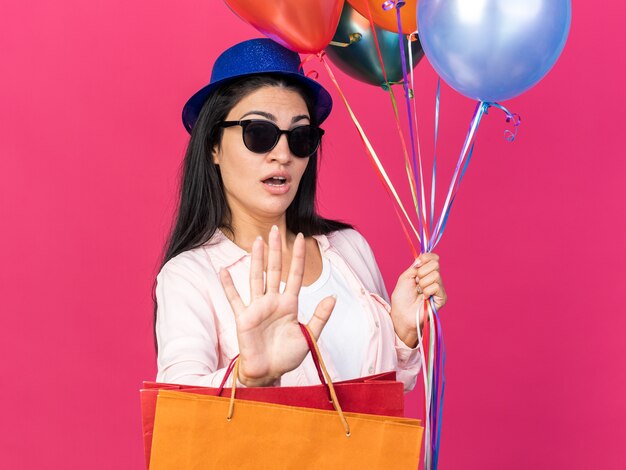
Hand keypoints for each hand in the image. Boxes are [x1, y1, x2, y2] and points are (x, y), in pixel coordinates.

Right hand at [219, 227, 335, 386]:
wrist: (269, 373)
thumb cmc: (288, 356)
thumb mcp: (309, 337)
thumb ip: (320, 317)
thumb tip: (332, 297)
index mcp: (290, 304)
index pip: (295, 275)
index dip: (298, 257)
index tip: (301, 237)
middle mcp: (273, 302)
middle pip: (275, 270)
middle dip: (276, 250)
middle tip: (276, 229)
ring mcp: (257, 308)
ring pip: (257, 278)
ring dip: (257, 259)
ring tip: (258, 241)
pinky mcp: (243, 318)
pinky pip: (234, 298)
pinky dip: (228, 285)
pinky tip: (223, 270)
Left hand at [390, 252, 446, 347]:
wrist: (402, 313)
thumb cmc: (402, 297)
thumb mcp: (405, 277)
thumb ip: (415, 265)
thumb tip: (423, 255)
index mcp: (426, 273)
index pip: (434, 258)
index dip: (427, 257)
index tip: (419, 262)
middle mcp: (434, 279)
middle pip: (435, 264)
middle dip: (421, 272)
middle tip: (416, 283)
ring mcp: (439, 288)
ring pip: (435, 275)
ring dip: (422, 283)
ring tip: (419, 292)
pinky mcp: (442, 297)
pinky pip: (437, 286)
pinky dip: (427, 291)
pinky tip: (424, 298)